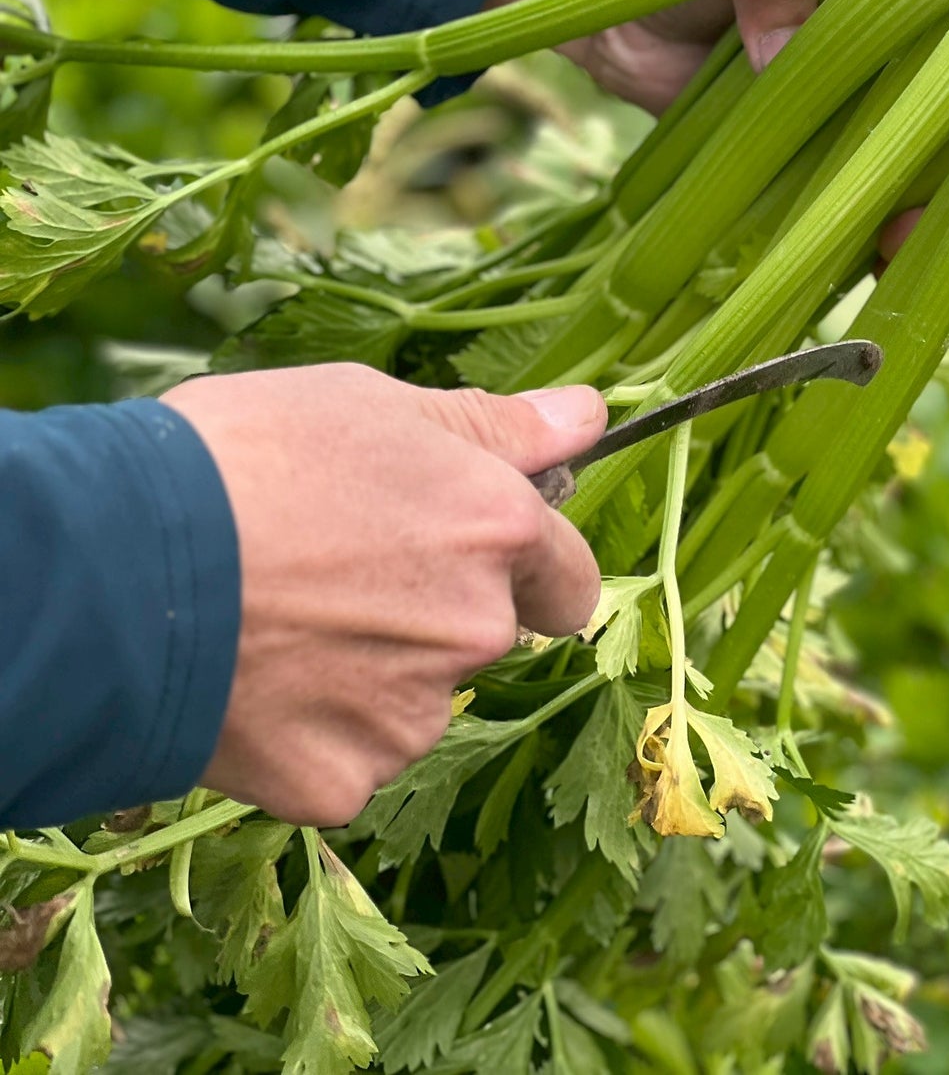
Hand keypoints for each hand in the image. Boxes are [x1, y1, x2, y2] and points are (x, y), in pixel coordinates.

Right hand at [163, 364, 603, 826]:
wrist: (122, 560)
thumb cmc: (247, 455)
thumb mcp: (375, 404)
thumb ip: (496, 425)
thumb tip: (590, 413)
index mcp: (498, 528)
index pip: (569, 570)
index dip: (525, 561)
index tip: (470, 550)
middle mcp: (477, 626)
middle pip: (488, 634)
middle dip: (441, 613)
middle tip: (345, 574)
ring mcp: (412, 713)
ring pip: (418, 699)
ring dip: (375, 672)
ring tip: (281, 617)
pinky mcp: (343, 780)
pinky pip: (350, 758)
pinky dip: (315, 731)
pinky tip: (259, 681)